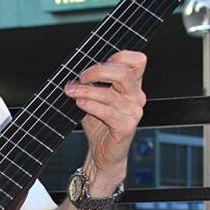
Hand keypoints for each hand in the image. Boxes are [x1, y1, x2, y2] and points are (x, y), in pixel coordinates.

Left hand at [64, 51, 146, 190]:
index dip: (119, 56)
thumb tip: (76, 70)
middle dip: (98, 71)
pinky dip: (92, 105)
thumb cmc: (99, 124)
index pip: (138, 61)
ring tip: (71, 91)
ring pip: (110, 94)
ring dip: (86, 90)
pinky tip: (80, 103)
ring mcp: (134, 112)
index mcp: (132, 86)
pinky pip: (108, 112)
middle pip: (123, 73)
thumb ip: (91, 83)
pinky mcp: (127, 127)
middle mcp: (137, 96)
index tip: (99, 62)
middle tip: (80, 77)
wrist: (102, 153)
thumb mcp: (94, 98)